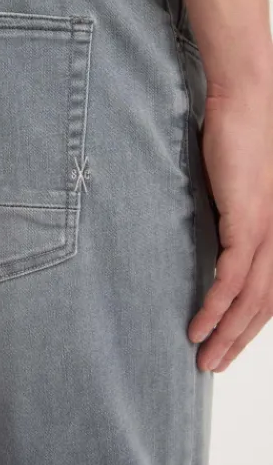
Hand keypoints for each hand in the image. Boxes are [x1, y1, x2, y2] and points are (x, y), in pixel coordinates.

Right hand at [188, 74, 272, 371]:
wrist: (249, 98)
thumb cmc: (243, 134)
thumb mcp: (241, 184)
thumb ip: (235, 215)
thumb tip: (216, 239)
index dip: (253, 324)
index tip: (230, 343)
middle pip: (266, 306)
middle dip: (240, 341)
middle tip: (215, 366)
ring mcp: (270, 231)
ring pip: (252, 301)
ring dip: (227, 335)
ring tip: (205, 360)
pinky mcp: (250, 221)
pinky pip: (233, 279)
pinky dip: (216, 308)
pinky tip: (199, 326)